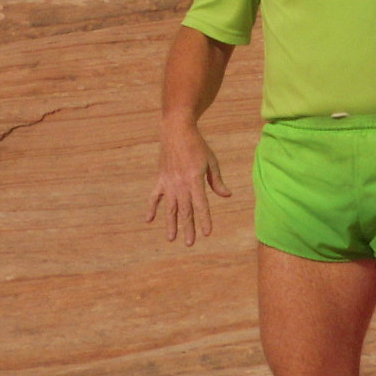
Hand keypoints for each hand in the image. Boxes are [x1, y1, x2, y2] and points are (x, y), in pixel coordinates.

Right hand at [147, 123, 230, 245]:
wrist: (176, 131)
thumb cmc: (197, 146)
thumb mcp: (211, 161)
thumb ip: (217, 181)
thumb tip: (226, 196)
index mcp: (195, 179)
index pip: (201, 204)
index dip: (205, 219)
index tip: (207, 233)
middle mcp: (181, 184)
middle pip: (185, 210)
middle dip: (188, 228)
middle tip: (190, 243)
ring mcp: (169, 183)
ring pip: (170, 208)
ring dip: (171, 224)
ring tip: (171, 239)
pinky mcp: (161, 179)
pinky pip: (155, 197)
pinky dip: (152, 208)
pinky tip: (149, 220)